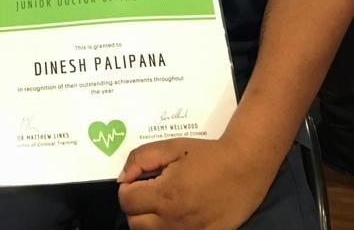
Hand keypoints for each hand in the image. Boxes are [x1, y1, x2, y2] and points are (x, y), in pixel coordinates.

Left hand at [117, 137, 273, 229]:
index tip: (138, 180)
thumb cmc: (207, 155)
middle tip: (149, 190)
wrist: (244, 168)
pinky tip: (178, 212)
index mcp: (165, 195)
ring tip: (163, 201)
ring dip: (149, 219)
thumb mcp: (171, 147)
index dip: (127, 187)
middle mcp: (174, 221)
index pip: (126, 201)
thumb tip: (124, 177)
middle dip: (135, 205)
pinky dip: (168, 227)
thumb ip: (141, 158)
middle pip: (134, 223)